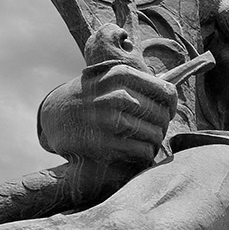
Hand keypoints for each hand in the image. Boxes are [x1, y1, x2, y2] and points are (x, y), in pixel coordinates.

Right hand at [37, 62, 177, 164]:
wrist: (55, 116)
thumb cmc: (91, 96)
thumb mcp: (110, 78)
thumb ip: (139, 82)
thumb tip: (173, 96)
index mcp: (121, 75)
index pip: (167, 92)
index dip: (171, 106)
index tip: (166, 112)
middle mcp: (116, 95)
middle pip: (162, 116)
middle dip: (161, 126)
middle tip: (151, 129)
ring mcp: (110, 121)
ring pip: (155, 135)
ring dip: (153, 142)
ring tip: (143, 140)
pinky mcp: (105, 144)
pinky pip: (143, 152)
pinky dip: (144, 154)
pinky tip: (136, 151)